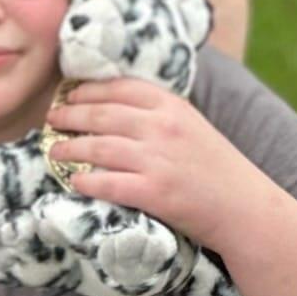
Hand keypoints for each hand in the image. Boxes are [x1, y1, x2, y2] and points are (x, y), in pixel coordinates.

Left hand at [45, 78, 268, 249]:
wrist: (245, 207)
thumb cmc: (218, 168)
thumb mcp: (192, 126)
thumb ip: (160, 114)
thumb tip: (115, 109)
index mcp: (172, 105)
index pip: (119, 87)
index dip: (87, 90)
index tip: (69, 96)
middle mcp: (162, 127)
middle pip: (101, 114)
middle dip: (69, 116)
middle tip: (51, 120)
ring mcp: (157, 160)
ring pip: (98, 147)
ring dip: (69, 149)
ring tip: (54, 151)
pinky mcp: (154, 192)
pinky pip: (108, 183)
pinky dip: (86, 181)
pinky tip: (74, 181)